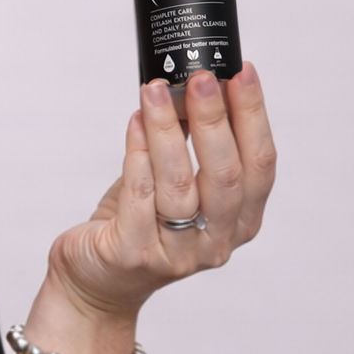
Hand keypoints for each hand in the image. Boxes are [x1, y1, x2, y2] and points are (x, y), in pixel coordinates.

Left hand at [48, 64, 276, 323]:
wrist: (93, 281)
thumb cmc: (135, 225)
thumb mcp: (173, 183)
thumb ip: (188, 145)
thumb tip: (190, 85)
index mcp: (241, 222)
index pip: (259, 164)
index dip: (254, 116)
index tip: (242, 72)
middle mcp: (216, 242)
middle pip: (225, 174)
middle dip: (215, 118)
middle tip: (201, 77)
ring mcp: (177, 254)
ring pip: (179, 182)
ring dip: (168, 129)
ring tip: (155, 91)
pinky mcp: (135, 254)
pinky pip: (139, 196)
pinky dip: (138, 154)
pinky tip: (134, 123)